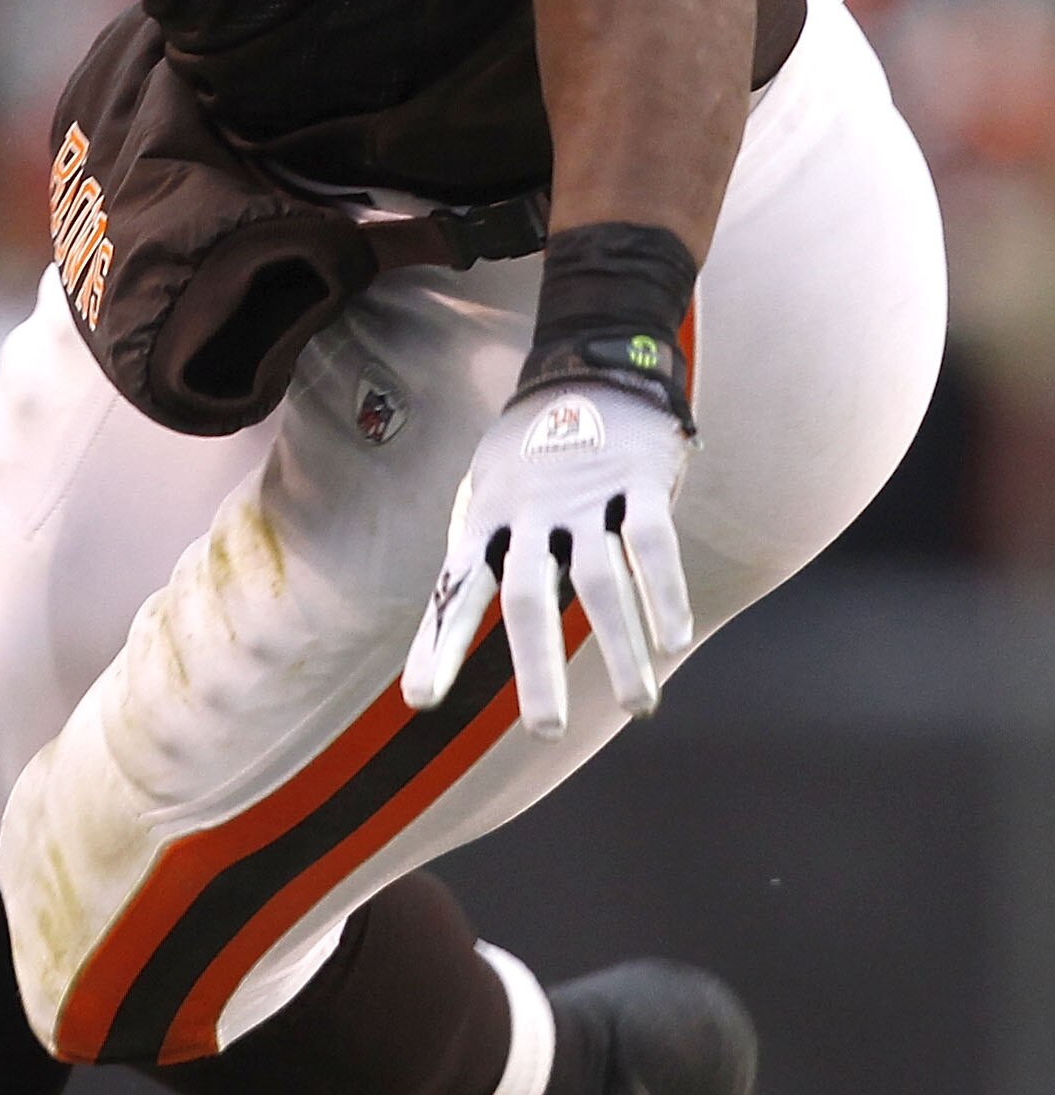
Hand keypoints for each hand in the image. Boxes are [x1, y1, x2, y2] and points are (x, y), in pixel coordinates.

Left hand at [404, 386, 693, 740]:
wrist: (588, 364)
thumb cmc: (528, 448)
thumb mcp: (487, 490)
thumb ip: (482, 549)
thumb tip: (451, 616)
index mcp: (486, 519)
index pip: (455, 590)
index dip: (438, 645)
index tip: (420, 701)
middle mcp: (530, 513)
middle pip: (530, 597)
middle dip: (537, 666)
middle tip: (544, 730)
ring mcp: (584, 495)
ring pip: (599, 579)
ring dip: (620, 647)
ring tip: (639, 706)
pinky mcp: (637, 479)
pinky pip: (650, 542)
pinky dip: (663, 590)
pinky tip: (673, 640)